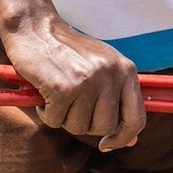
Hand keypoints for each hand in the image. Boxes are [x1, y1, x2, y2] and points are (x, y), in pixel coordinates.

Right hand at [2, 20, 144, 151]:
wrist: (36, 29)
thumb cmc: (69, 51)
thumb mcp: (103, 68)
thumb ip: (118, 99)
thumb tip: (131, 140)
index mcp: (127, 70)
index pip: (137, 118)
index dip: (123, 137)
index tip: (108, 143)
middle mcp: (111, 75)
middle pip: (104, 127)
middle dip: (85, 125)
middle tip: (71, 107)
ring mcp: (88, 81)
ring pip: (78, 126)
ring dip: (64, 118)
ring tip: (58, 96)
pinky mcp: (63, 87)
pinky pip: (55, 120)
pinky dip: (47, 113)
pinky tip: (45, 95)